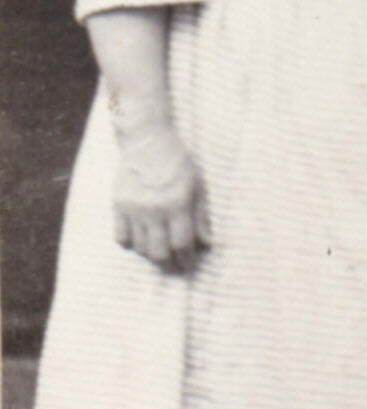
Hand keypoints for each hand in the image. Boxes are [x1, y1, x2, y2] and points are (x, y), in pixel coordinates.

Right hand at [112, 120, 209, 272]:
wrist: (146, 142)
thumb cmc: (178, 163)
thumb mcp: (198, 186)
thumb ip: (201, 216)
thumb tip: (207, 244)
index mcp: (177, 204)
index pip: (182, 243)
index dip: (186, 260)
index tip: (189, 266)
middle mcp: (154, 209)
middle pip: (159, 252)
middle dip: (168, 264)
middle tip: (174, 267)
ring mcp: (133, 208)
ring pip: (140, 248)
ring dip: (150, 255)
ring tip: (159, 253)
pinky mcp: (117, 205)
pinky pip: (120, 237)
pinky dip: (130, 244)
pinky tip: (139, 242)